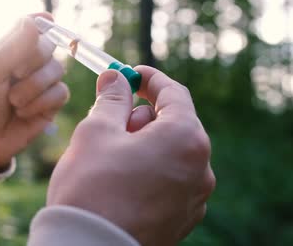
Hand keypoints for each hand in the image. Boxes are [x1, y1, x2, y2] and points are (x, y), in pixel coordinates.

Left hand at [0, 14, 69, 171]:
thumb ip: (12, 47)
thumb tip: (38, 19)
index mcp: (9, 48)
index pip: (33, 25)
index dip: (41, 23)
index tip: (46, 22)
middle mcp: (28, 62)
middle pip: (50, 45)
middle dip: (33, 61)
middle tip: (14, 75)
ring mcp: (41, 82)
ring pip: (57, 70)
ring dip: (35, 86)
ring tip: (14, 102)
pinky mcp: (50, 103)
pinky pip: (61, 92)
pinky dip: (42, 102)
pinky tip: (23, 113)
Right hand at [46, 66, 214, 245]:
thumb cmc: (91, 187)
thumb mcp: (96, 131)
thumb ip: (112, 99)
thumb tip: (116, 78)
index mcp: (185, 139)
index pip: (174, 93)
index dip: (149, 79)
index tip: (129, 73)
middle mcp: (200, 168)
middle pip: (174, 124)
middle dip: (142, 117)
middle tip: (110, 122)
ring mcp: (194, 198)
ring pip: (170, 155)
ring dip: (144, 146)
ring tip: (110, 159)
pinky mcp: (182, 220)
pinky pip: (169, 182)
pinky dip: (149, 172)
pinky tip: (120, 183)